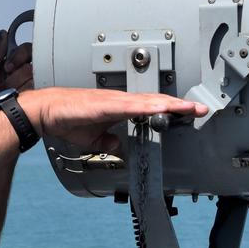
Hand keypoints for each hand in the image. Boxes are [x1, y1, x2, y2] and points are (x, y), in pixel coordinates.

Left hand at [0, 30, 33, 110]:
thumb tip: (3, 35)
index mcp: (9, 66)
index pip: (23, 49)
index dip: (17, 55)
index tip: (8, 66)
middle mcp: (21, 74)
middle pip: (31, 59)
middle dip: (16, 72)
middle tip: (6, 82)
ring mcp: (30, 84)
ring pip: (33, 72)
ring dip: (18, 84)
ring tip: (8, 94)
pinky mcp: (36, 95)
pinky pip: (38, 85)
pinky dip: (25, 92)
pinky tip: (17, 99)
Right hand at [17, 88, 208, 152]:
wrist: (47, 110)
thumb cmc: (67, 119)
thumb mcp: (92, 137)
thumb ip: (107, 141)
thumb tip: (117, 146)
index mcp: (120, 108)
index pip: (151, 108)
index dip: (172, 109)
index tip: (190, 112)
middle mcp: (120, 101)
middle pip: (156, 102)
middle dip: (180, 105)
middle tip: (202, 108)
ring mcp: (114, 101)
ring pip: (148, 102)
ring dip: (170, 104)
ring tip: (189, 107)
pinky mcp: (105, 105)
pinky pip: (130, 106)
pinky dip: (147, 106)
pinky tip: (160, 107)